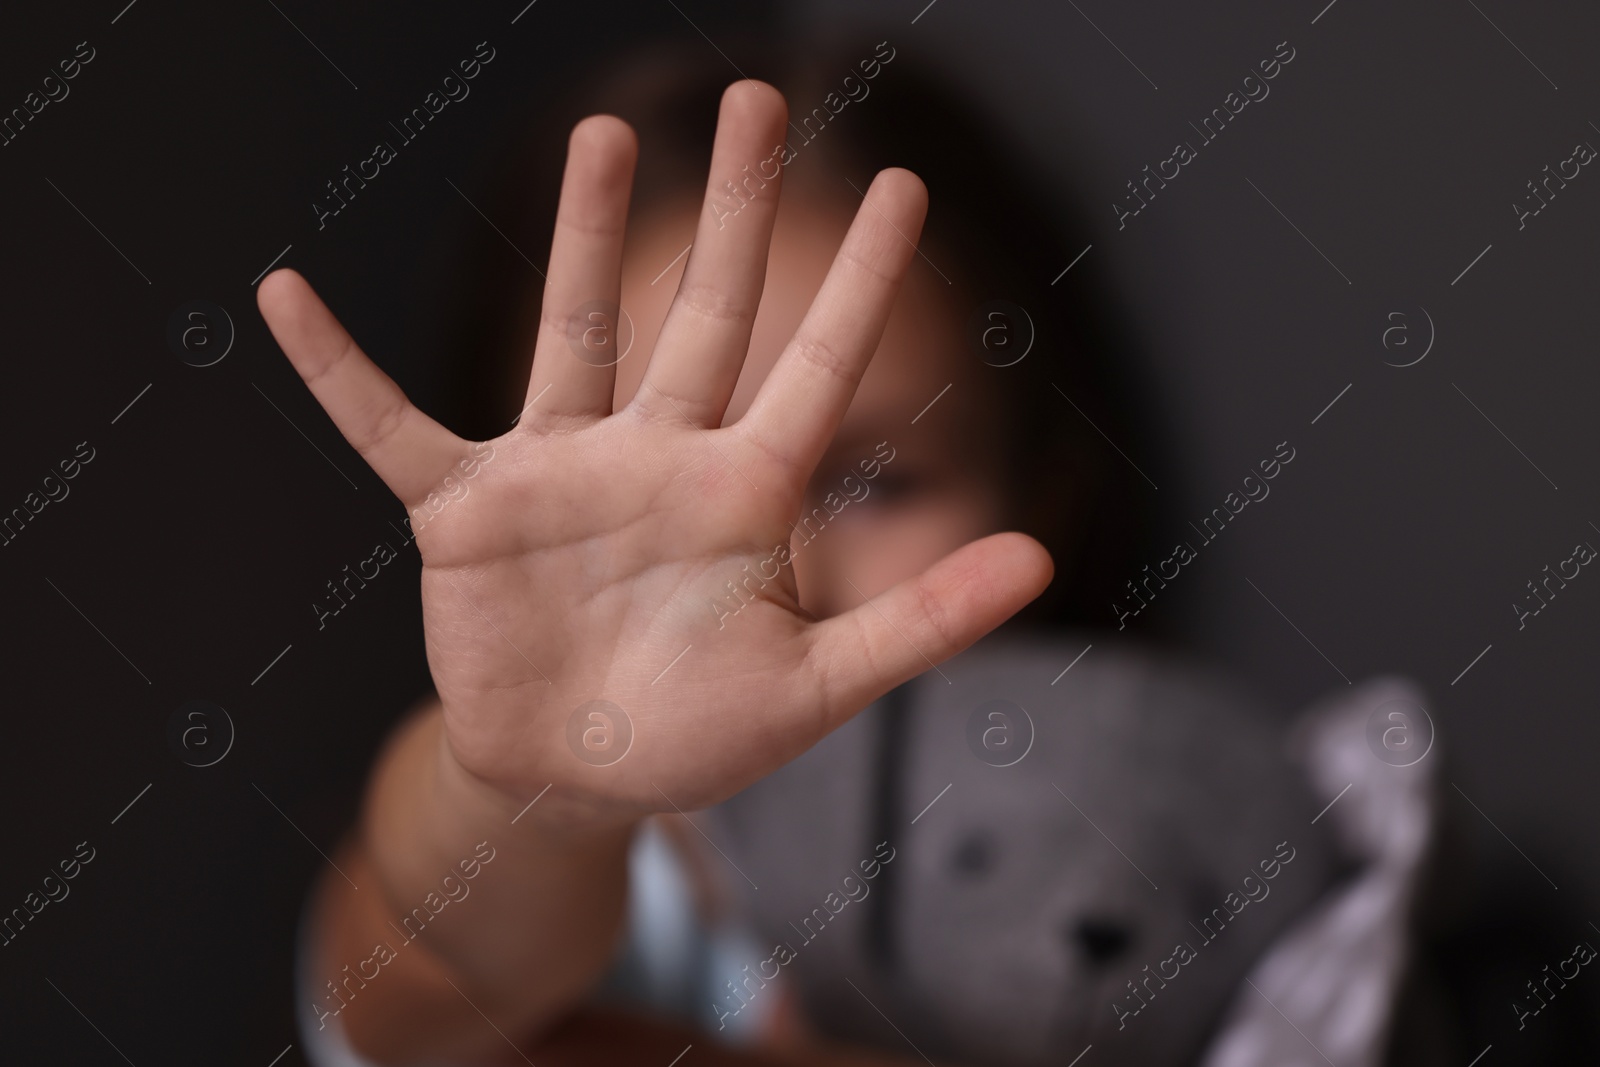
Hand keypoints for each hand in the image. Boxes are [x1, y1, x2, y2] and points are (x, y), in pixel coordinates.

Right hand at [257, 81, 1050, 821]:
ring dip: (579, 237)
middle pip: (701, 310)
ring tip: (602, 136)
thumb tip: (1044, 559)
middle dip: (733, 208)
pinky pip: (390, 426)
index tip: (899, 183)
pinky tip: (285, 295)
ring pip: (571, 331)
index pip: (816, 365)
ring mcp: (558, 475)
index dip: (858, 277)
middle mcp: (656, 458)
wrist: (577, 779)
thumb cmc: (698, 735)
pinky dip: (339, 371)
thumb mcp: (817, 687)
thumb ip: (919, 622)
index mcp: (743, 496)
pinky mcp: (466, 511)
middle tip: (760, 97)